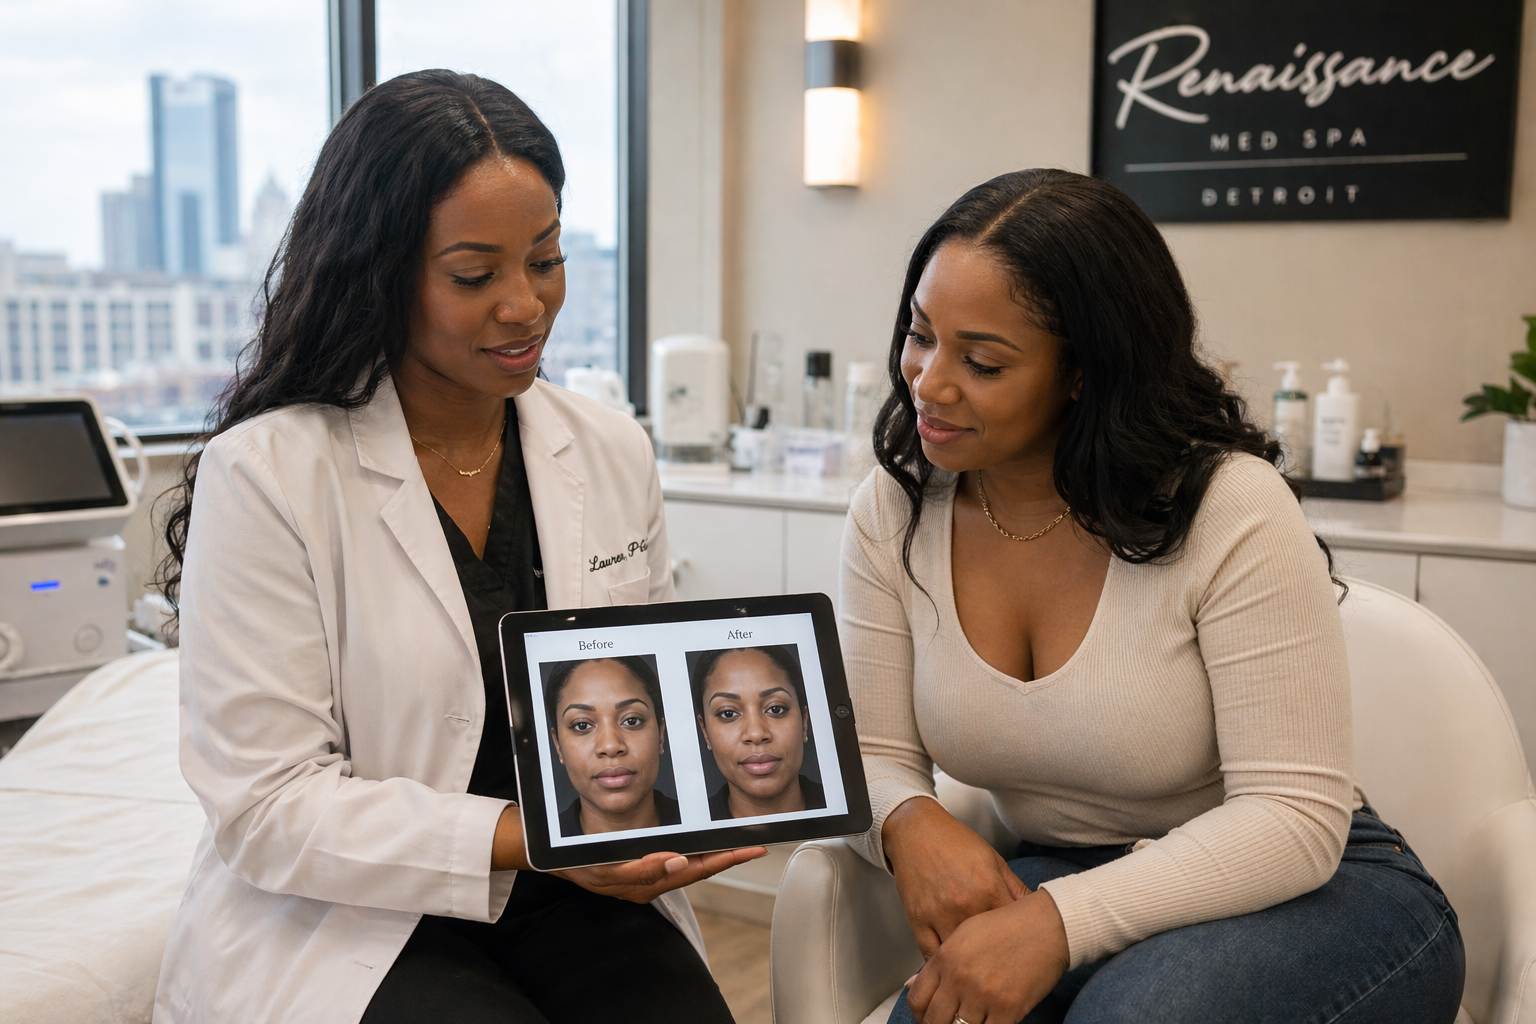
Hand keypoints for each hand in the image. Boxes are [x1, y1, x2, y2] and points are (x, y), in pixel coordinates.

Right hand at [490, 804, 766, 903]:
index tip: (749, 849)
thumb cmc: (576, 860)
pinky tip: (702, 845)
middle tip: (757, 845)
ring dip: (714, 855)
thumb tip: (678, 861)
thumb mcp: (605, 866)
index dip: (725, 858)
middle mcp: (651, 881)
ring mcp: (646, 876)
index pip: (695, 869)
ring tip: (738, 844)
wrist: (550, 857)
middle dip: (728, 857)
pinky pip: (673, 863)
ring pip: (689, 866)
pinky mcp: (640, 867)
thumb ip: (642, 868)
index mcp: (646, 882)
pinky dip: (692, 853)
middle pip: (698, 868)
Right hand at [882, 796, 1026, 956]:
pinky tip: (950, 972)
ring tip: (980, 979)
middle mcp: (965, 905)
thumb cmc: (955, 842)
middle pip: (988, 950)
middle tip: (1004, 972)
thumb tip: (1038, 910)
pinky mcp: (918, 920)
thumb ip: (1015, 888)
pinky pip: (930, 955)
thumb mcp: (993, 859)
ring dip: (969, 969)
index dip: (1022, 945)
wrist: (916, 830)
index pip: (1013, 930)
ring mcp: (939, 915)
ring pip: (959, 958)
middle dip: (998, 963)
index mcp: (989, 888)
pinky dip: (941, 968)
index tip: (1026, 954)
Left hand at [905, 888, 1069, 1023]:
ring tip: (971, 1020)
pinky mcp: (1008, 1009)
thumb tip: (911, 985)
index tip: (928, 1018)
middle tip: (949, 1023)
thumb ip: (938, 962)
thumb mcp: (964, 933)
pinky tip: (990, 1022)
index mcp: (946, 958)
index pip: (917, 1000)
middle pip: (934, 1021)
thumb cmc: (1008, 926)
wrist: (1047, 926)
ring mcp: (983, 995)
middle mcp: (960, 978)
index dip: (920, 1015)